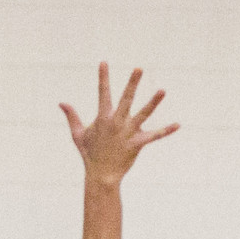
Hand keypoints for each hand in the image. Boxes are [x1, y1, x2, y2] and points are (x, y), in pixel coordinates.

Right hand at [61, 64, 177, 187]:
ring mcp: (128, 133)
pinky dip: (166, 131)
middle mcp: (117, 122)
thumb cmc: (89, 154)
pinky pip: (154, 136)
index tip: (104, 62)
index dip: (103, 78)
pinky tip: (177, 125)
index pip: (102, 93)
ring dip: (153, 102)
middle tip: (139, 68)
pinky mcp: (137, 143)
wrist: (101, 175)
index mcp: (103, 117)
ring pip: (143, 114)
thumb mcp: (78, 134)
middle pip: (126, 99)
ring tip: (162, 90)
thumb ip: (72, 117)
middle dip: (132, 83)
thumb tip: (62, 103)